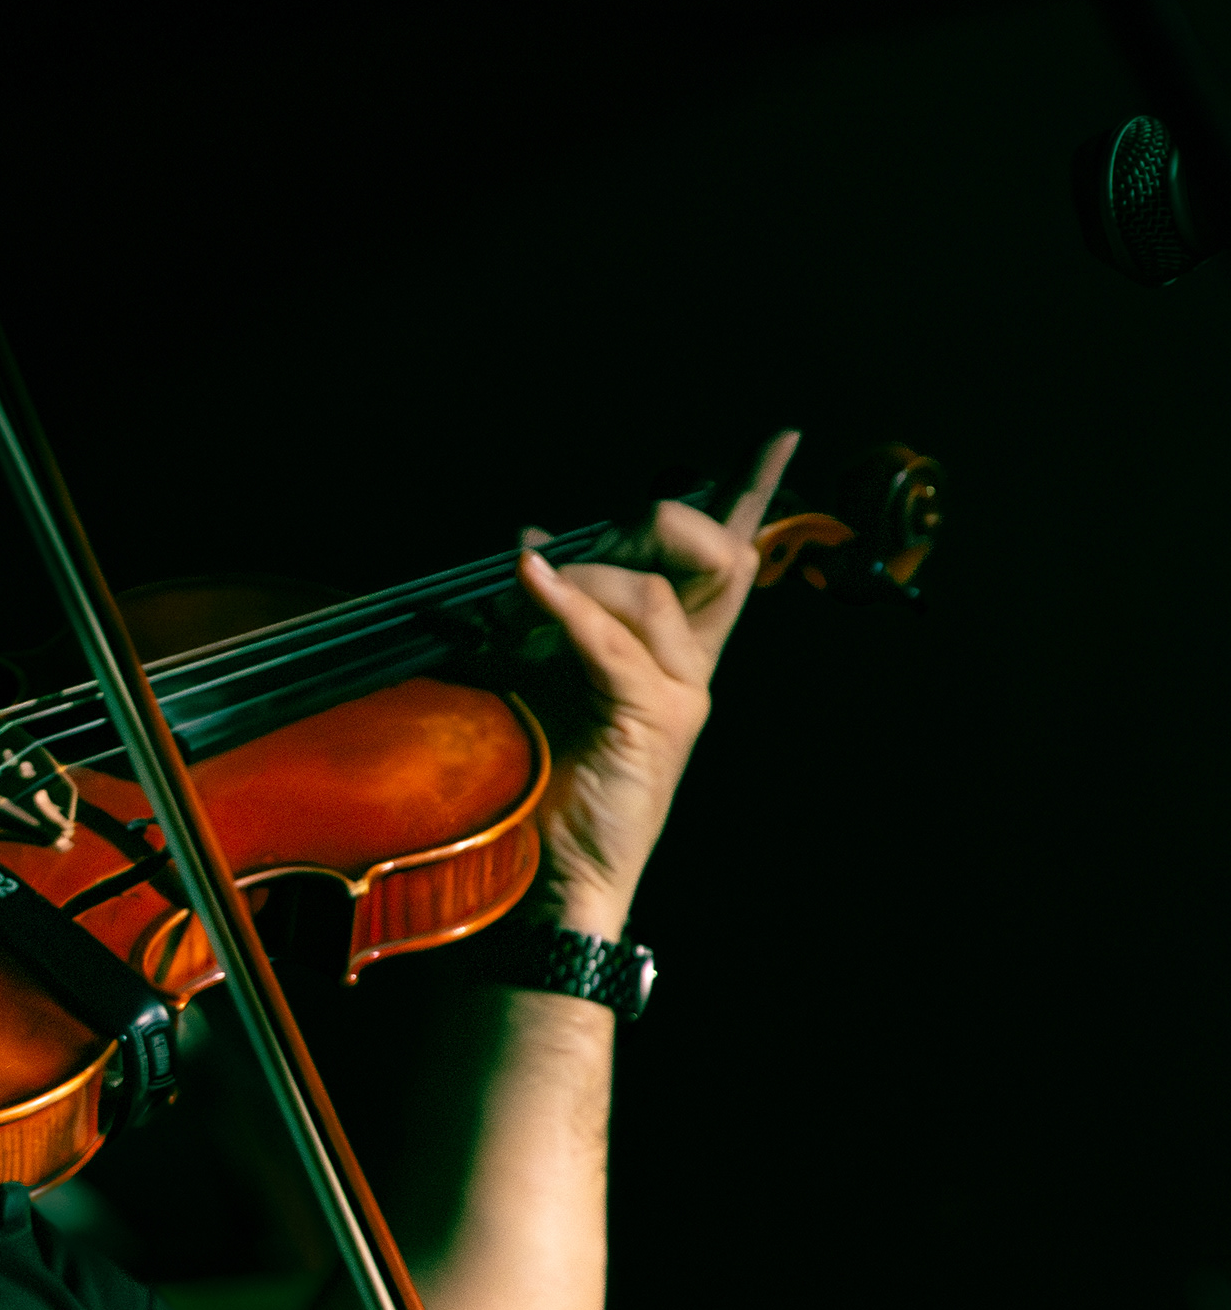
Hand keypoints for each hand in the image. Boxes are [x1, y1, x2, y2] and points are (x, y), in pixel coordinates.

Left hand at [510, 431, 795, 939]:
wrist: (556, 871)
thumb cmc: (549, 777)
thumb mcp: (548, 674)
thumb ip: (555, 612)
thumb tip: (536, 540)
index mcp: (680, 654)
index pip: (732, 560)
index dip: (753, 495)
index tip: (783, 437)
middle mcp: (694, 668)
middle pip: (717, 558)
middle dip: (660, 525)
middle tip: (590, 535)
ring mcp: (681, 695)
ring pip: (654, 594)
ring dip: (584, 578)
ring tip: (527, 590)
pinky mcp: (651, 720)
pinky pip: (610, 641)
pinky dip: (565, 604)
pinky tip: (529, 577)